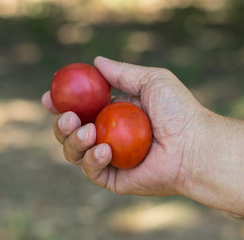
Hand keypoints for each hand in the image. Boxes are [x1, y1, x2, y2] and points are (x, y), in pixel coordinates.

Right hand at [41, 56, 206, 195]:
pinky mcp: (114, 179)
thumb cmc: (178, 111)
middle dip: (60, 126)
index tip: (49, 98)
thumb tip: (96, 61)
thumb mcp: (151, 81)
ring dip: (73, 141)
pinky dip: (91, 159)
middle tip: (67, 117)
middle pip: (71, 133)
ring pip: (74, 152)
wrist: (194, 145)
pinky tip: (104, 150)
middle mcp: (108, 137)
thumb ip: (122, 72)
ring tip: (89, 131)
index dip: (62, 105)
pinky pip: (91, 170)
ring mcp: (110, 159)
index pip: (81, 110)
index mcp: (113, 116)